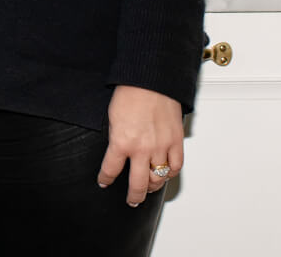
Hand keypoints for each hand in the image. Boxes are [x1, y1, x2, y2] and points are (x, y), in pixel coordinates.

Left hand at [96, 85, 183, 206]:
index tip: (104, 182)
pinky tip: (165, 173)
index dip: (105, 179)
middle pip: (138, 184)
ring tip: (149, 188)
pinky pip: (175, 166)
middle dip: (133, 196)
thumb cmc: (129, 92)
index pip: (110, 170)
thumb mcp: (112, 117)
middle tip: (131, 200)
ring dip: (153, 186)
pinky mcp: (175, 141)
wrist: (151, 79)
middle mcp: (141, 149)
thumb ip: (116, 137)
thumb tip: (117, 151)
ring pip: (158, 178)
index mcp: (121, 142)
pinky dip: (170, 173)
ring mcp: (160, 147)